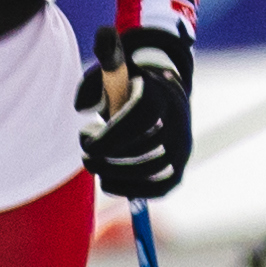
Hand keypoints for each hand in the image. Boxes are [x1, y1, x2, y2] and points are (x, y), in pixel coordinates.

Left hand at [79, 28, 196, 201]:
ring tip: (96, 165)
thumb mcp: (109, 78)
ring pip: (152, 171)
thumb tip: (83, 108)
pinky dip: (130, 189)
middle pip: (145, 148)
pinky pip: (160, 188)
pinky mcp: (179, 169)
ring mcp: (182, 147)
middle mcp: (178, 121)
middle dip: (108, 158)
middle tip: (86, 156)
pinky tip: (108, 181)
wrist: (162, 97)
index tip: (87, 143)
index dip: (112, 136)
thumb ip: (92, 88)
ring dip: (115, 174)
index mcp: (160, 92)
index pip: (142, 118)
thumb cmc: (125, 89)